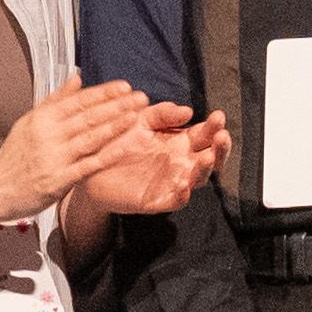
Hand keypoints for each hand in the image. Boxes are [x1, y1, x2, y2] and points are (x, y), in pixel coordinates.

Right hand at [0, 78, 167, 222]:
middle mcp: (48, 135)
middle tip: (141, 97)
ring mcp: (54, 158)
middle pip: (88, 117)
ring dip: (116, 126)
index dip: (103, 93)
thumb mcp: (30, 121)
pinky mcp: (59, 180)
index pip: (78, 101)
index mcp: (42, 118)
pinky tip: (126, 147)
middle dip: (116, 106)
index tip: (125, 86)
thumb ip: (56, 100)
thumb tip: (77, 77)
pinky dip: (108, 155)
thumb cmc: (14, 154)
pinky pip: (88, 165)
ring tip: (136, 116)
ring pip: (90, 138)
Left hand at [69, 109, 229, 220]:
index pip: (204, 135)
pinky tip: (182, 185)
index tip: (218, 115)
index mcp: (179, 141)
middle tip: (222, 136)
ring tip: (206, 158)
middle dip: (220, 148)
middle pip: (210, 158)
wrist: (88, 164)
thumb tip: (187, 110)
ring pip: (197, 179)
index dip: (214, 126)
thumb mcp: (140, 119)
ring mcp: (170, 182)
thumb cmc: (117, 140)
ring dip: (204, 170)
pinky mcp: (155, 200)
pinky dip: (181, 195)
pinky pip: (174, 201)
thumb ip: (162, 113)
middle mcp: (180, 162)